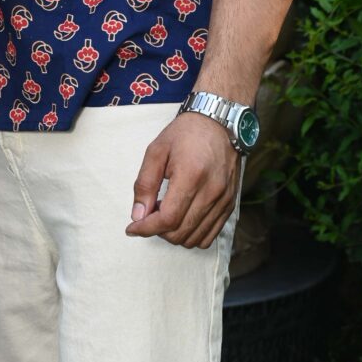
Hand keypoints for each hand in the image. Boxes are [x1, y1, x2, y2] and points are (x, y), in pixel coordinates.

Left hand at [126, 112, 239, 248]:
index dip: (146, 228)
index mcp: (191, 175)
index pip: (168, 218)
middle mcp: (211, 192)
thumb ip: (145, 183)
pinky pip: (209, 236)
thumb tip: (138, 215)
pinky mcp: (230, 204)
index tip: (131, 227)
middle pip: (180, 232)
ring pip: (194, 238)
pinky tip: (182, 218)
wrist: (219, 123)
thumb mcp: (156, 150)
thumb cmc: (185, 134)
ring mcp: (223, 200)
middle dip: (158, 231)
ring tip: (166, 213)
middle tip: (149, 214)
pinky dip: (192, 235)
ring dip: (174, 234)